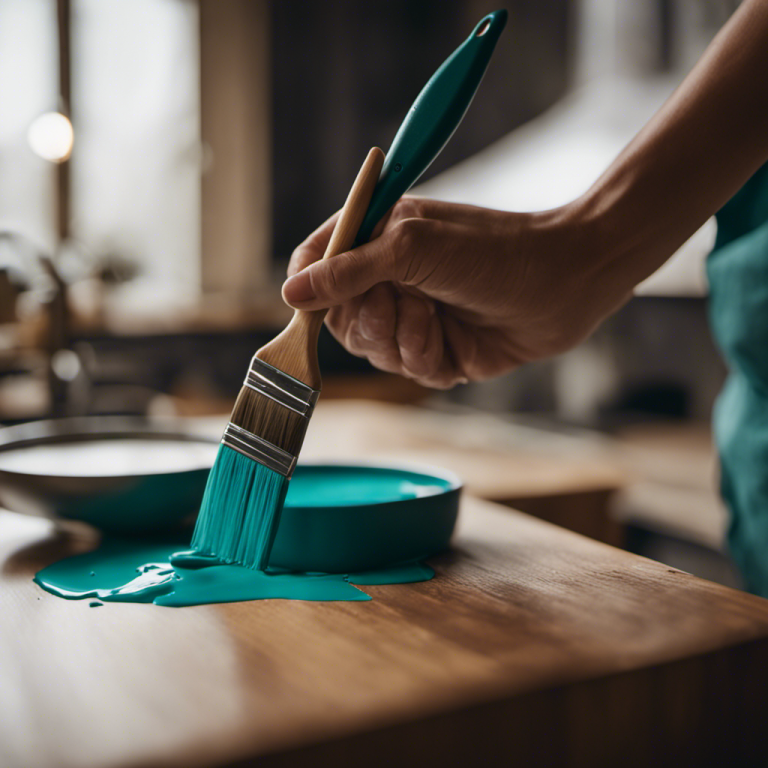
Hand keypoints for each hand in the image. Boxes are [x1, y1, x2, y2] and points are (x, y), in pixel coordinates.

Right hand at [282, 197, 631, 388]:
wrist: (563, 285)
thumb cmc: (492, 251)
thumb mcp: (413, 247)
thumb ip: (349, 270)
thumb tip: (291, 291)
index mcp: (376, 240)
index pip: (314, 263)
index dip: (307, 287)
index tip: (308, 304)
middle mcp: (388, 279)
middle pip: (337, 317)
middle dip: (370, 318)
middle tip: (405, 300)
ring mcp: (411, 317)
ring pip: (370, 349)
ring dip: (403, 338)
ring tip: (437, 316)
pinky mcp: (435, 350)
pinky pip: (405, 369)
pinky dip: (426, 358)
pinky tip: (453, 339)